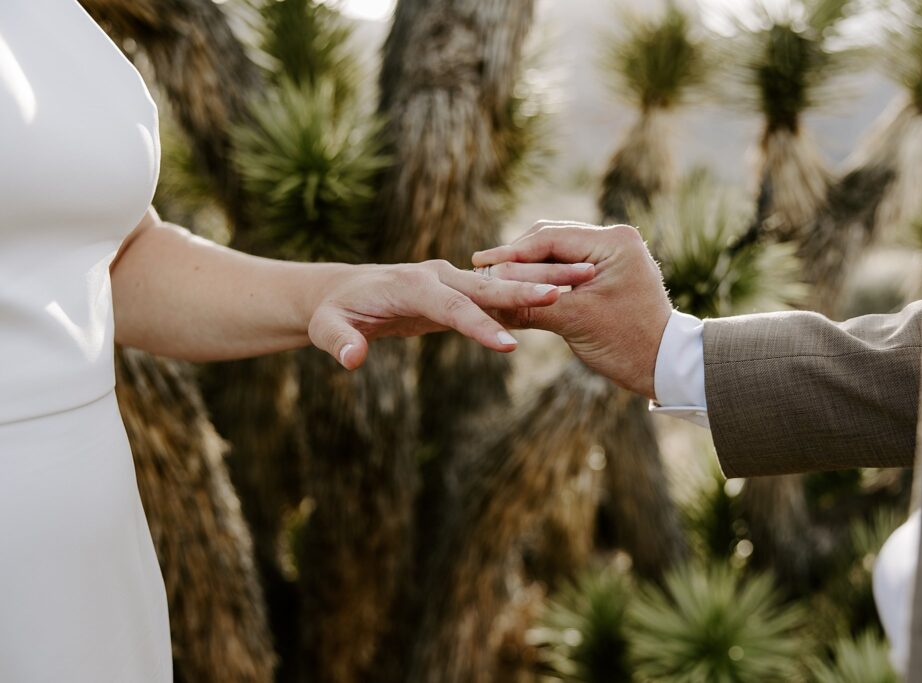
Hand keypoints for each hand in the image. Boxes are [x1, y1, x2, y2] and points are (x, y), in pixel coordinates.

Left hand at [306, 258, 595, 369]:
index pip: (451, 308)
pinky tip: (564, 296)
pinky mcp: (457, 291)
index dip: (479, 327)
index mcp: (412, 285)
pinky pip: (497, 293)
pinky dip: (530, 292)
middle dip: (529, 289)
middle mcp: (437, 276)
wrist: (339, 292)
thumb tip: (353, 358)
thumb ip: (338, 342)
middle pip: (489, 286)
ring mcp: (450, 280)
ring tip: (586, 279)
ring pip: (500, 283)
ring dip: (542, 282)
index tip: (508, 348)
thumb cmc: (332, 312)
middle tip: (570, 292)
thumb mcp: (327, 327)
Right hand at [472, 221, 671, 399]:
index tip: (480, 262)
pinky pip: (568, 265)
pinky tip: (519, 285)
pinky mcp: (608, 268)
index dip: (511, 252)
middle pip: (551, 238)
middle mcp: (615, 238)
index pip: (550, 238)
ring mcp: (613, 252)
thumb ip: (530, 304)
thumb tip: (487, 298)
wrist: (663, 364)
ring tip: (495, 277)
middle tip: (482, 268)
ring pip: (557, 251)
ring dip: (528, 265)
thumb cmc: (625, 344)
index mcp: (614, 242)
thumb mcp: (573, 322)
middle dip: (516, 255)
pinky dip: (543, 275)